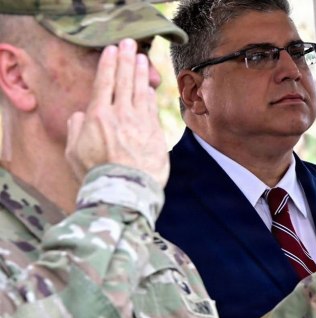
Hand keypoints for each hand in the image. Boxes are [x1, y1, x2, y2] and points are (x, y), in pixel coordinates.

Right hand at [65, 39, 168, 186]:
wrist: (125, 189)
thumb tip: (82, 116)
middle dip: (127, 60)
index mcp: (98, 116)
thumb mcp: (74, 151)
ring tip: (142, 58)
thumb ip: (76, 129)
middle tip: (129, 44)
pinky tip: (151, 87)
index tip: (112, 51)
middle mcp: (120, 114)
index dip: (109, 64)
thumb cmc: (96, 173)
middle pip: (124, 81)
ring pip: (141, 91)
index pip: (104, 83)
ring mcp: (140, 122)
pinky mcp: (155, 133)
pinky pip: (152, 108)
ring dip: (141, 73)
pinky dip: (151, 95)